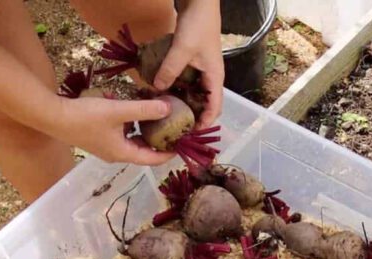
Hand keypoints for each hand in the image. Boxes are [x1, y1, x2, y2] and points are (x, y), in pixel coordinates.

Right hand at [44, 96, 175, 165]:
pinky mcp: (98, 137)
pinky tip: (124, 104)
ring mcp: (106, 146)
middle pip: (144, 149)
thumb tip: (168, 108)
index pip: (153, 159)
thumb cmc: (85, 116)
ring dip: (142, 127)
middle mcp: (116, 154)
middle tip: (172, 125)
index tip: (183, 144)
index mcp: (123, 153)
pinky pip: (120, 131)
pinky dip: (127, 121)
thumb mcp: (118, 110)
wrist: (51, 116)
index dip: (169, 153)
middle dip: (158, 138)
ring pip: (132, 138)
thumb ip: (144, 110)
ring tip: (154, 113)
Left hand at [153, 0, 223, 127]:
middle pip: (204, 103)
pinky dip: (177, 88)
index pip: (215, 107)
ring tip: (167, 112)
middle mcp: (211, 76)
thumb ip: (170, 70)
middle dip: (192, 116)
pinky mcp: (193, 62)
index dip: (205, 122)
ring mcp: (202, 69)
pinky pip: (187, 81)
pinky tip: (163, 90)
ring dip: (183, 102)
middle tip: (175, 126)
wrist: (200, 3)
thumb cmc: (198, 26)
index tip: (191, 132)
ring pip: (194, 93)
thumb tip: (156, 89)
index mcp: (215, 77)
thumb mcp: (182, 49)